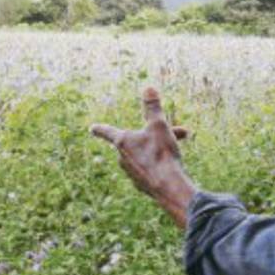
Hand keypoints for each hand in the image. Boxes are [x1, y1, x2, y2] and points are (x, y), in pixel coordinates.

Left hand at [91, 87, 195, 227]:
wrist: (168, 186)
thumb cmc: (161, 154)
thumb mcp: (159, 126)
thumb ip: (153, 107)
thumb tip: (148, 88)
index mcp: (123, 142)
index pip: (108, 131)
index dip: (101, 128)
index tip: (92, 128)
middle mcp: (123, 158)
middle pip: (139, 140)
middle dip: (159, 134)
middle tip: (182, 132)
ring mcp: (131, 173)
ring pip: (146, 154)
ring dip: (162, 147)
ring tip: (180, 148)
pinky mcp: (142, 185)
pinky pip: (150, 168)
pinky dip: (161, 163)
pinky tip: (174, 166)